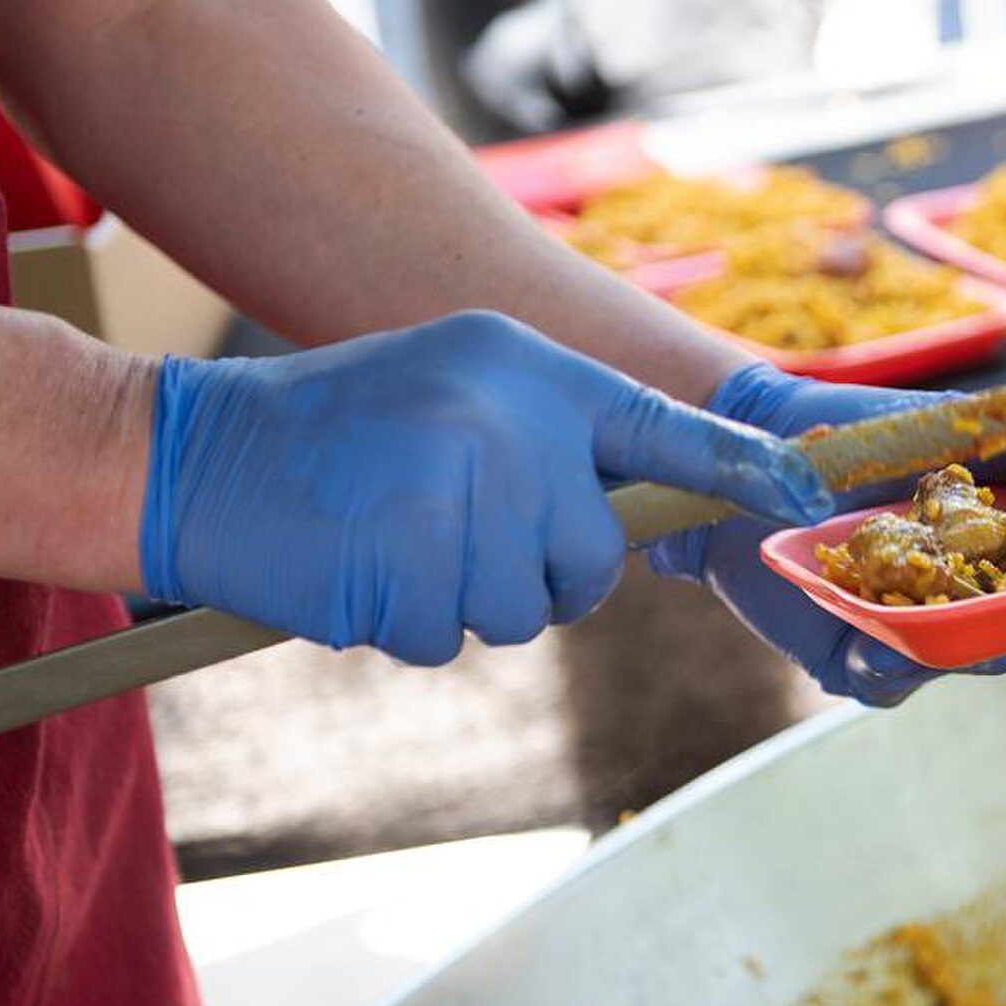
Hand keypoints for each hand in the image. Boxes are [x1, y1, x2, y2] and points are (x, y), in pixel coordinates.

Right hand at [139, 312, 831, 663]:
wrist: (195, 452)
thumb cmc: (338, 433)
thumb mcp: (455, 391)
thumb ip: (547, 439)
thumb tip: (622, 517)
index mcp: (524, 368)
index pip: (660, 426)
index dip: (742, 468)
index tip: (809, 496)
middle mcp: (506, 419)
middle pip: (593, 556)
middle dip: (537, 573)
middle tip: (449, 532)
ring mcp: (459, 490)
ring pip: (524, 608)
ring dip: (464, 600)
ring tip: (395, 540)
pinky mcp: (411, 563)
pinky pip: (453, 637)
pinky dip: (408, 626)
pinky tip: (362, 568)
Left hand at [649, 362, 1005, 706]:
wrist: (755, 454)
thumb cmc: (860, 437)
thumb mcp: (955, 426)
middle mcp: (980, 598)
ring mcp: (923, 633)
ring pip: (973, 659)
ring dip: (993, 649)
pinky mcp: (858, 658)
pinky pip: (885, 680)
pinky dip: (887, 664)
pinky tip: (883, 648)